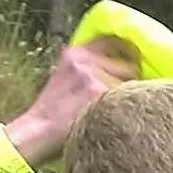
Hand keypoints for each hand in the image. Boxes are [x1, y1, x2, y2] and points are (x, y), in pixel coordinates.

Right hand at [6, 36, 138, 170]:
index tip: (135, 62)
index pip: (113, 40)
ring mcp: (92, 74)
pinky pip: (128, 97)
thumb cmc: (54, 111)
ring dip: (129, 95)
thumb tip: (127, 63)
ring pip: (132, 82)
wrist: (37, 132)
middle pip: (129, 63)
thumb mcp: (67, 77)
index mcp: (75, 53)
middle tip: (121, 96)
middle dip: (131, 80)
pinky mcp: (99, 92)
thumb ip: (91, 66)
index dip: (128, 51)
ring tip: (112, 109)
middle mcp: (84, 59)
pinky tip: (113, 117)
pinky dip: (126, 108)